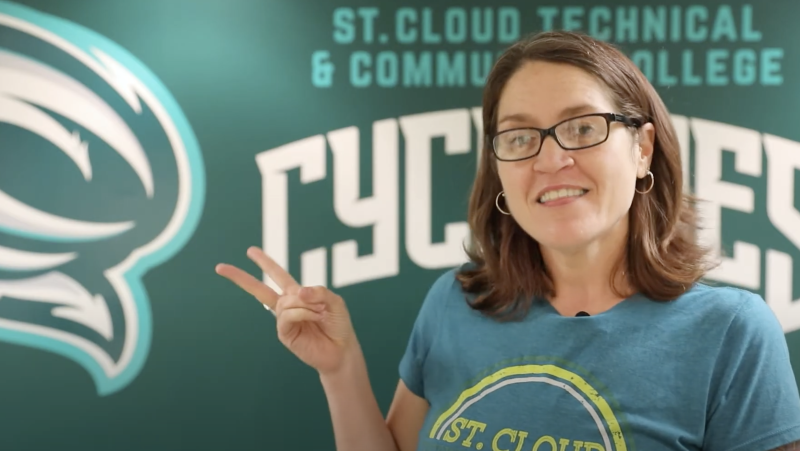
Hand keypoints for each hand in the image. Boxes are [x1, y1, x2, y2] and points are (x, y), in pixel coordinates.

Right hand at [215, 246, 356, 374]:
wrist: (341, 350)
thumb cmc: (338, 324)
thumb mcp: (334, 301)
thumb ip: (319, 292)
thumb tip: (298, 292)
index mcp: (297, 294)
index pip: (278, 275)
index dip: (265, 262)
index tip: (250, 251)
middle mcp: (287, 306)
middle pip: (260, 289)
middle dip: (241, 277)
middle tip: (220, 267)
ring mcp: (283, 320)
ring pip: (285, 302)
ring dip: (305, 305)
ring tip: (320, 313)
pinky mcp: (284, 333)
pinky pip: (286, 315)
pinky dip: (301, 313)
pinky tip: (313, 317)